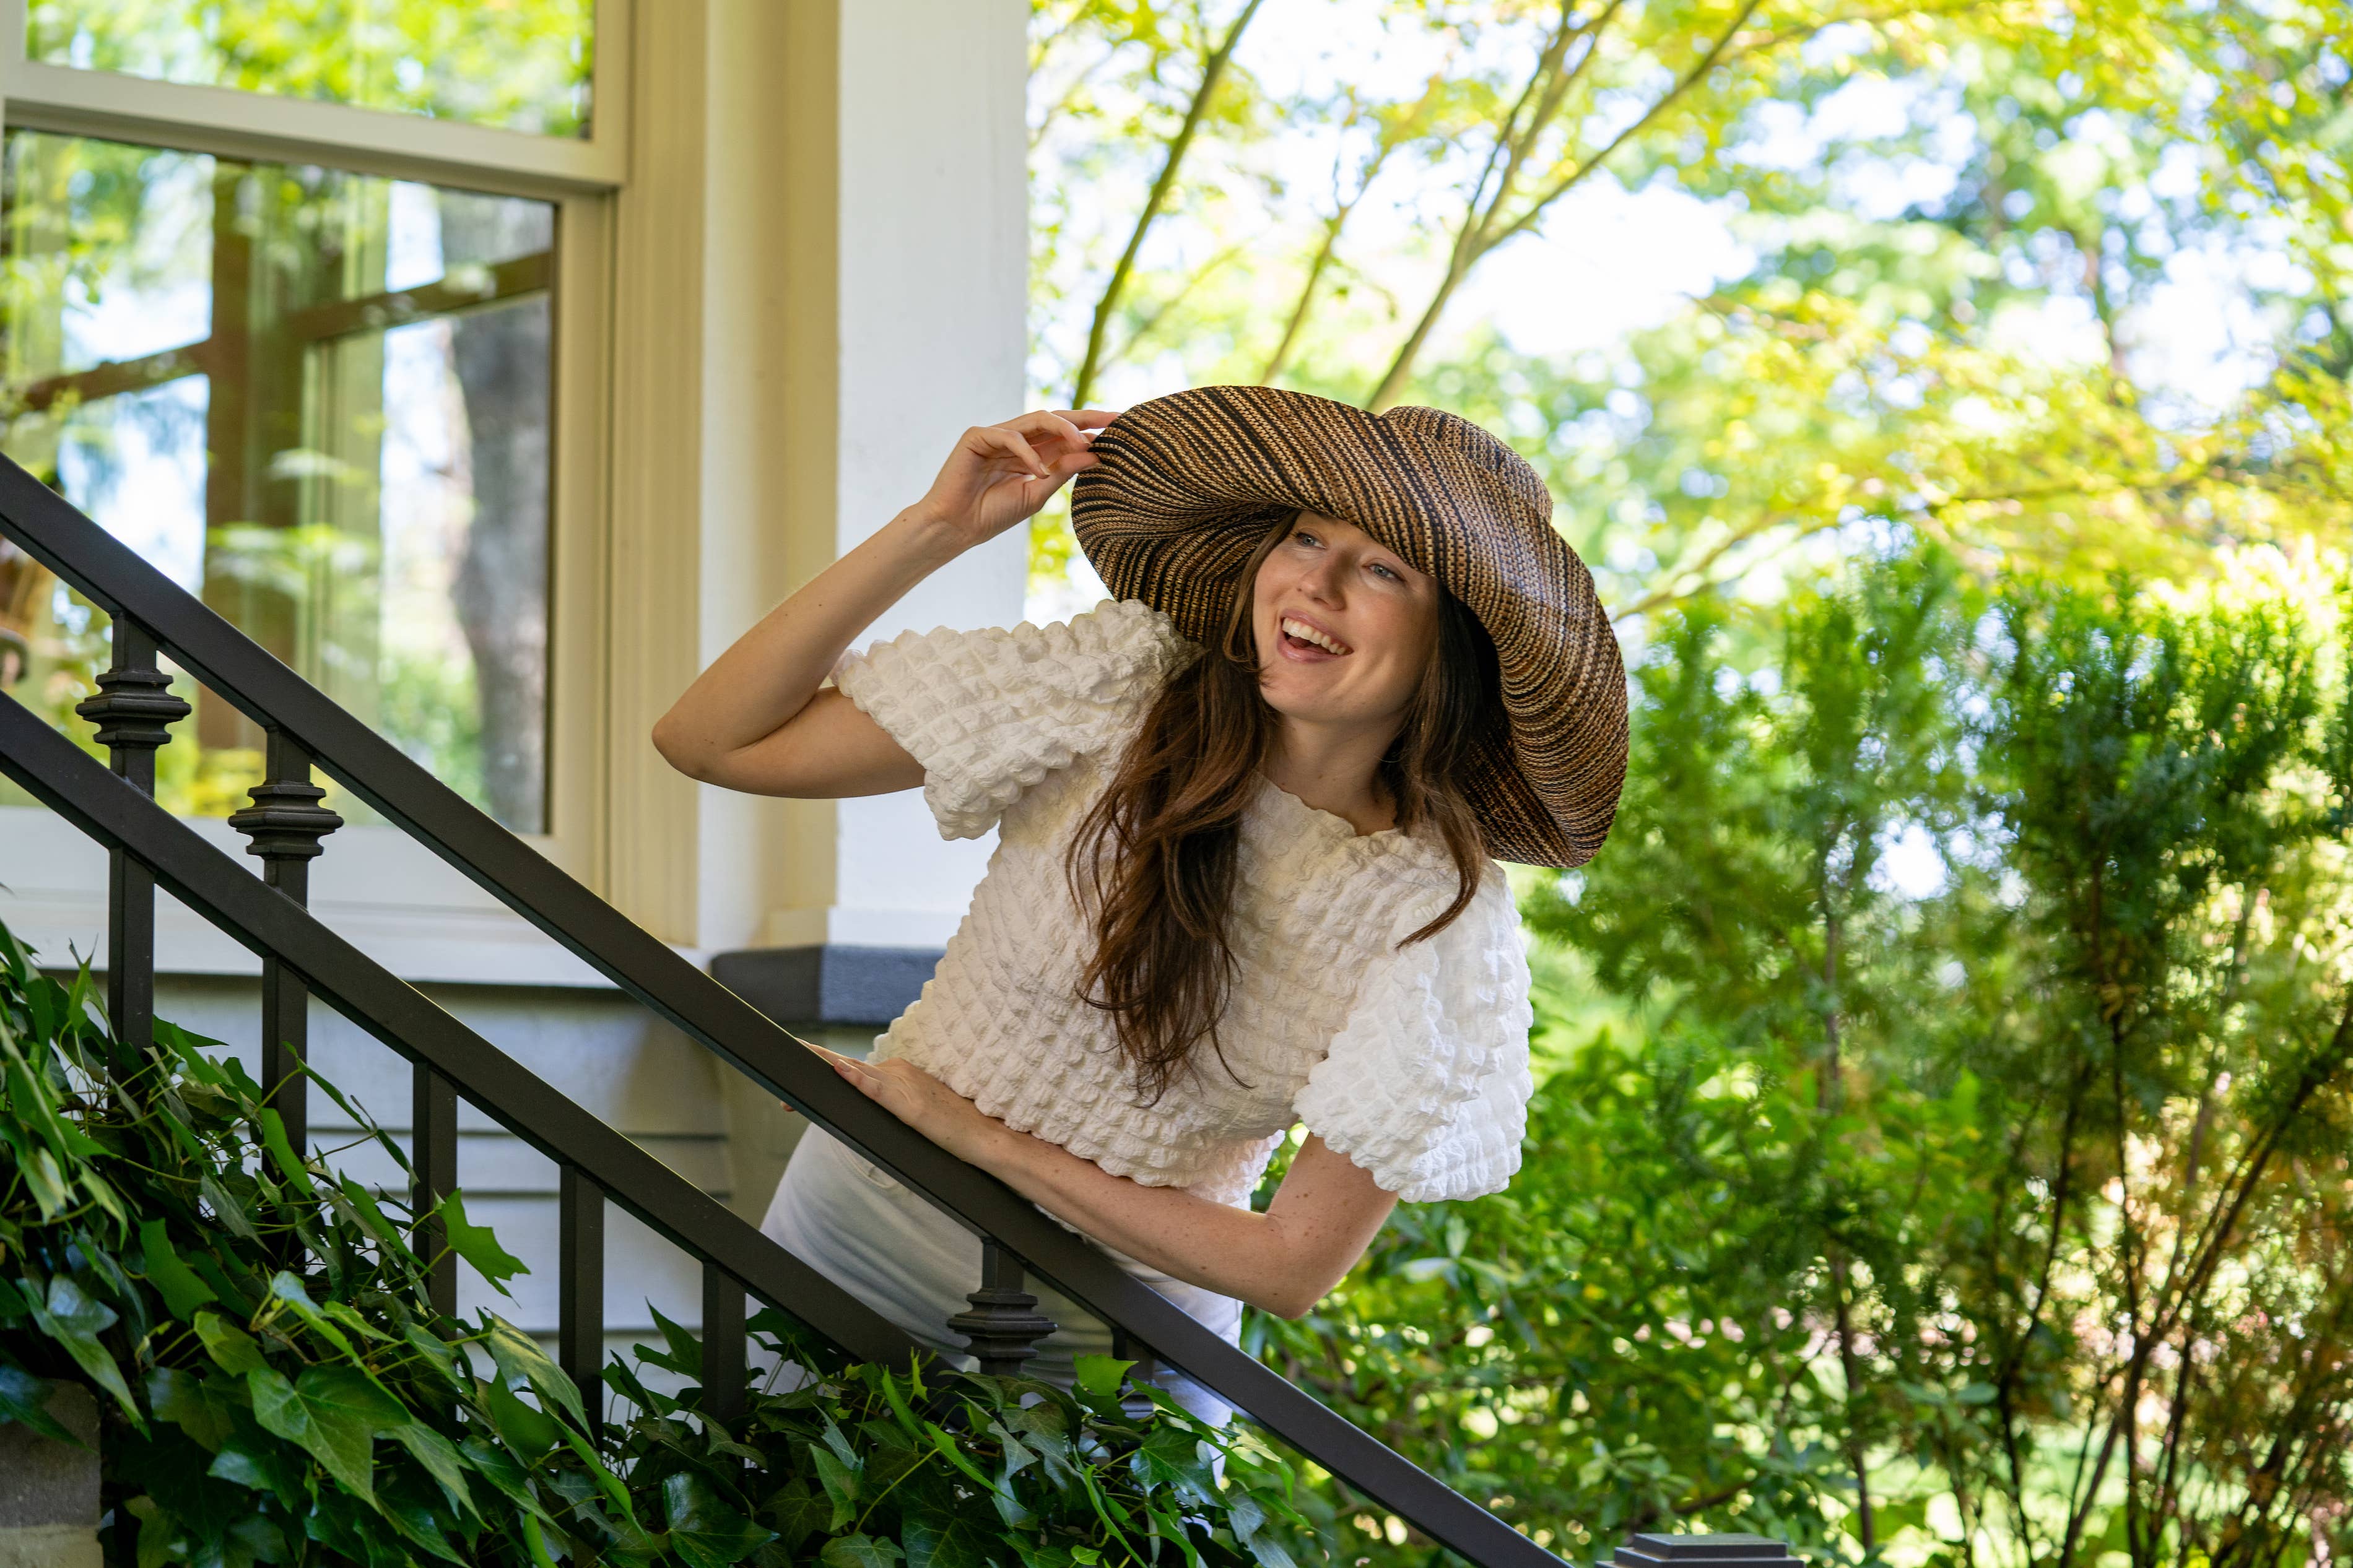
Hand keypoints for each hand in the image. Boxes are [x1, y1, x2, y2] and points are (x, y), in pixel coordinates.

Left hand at [807, 1043, 1004, 1165]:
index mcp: (897, 1074)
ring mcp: (904, 1086)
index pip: (851, 1070)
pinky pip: (878, 1090)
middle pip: (845, 1069)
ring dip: (824, 1069)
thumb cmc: (952, 1128)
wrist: (984, 1137)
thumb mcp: (914, 1112)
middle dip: (812, 1070)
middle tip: (780, 1081)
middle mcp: (898, 1073)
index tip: (795, 1078)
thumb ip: (889, 1105)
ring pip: (854, 1074)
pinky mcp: (910, 1105)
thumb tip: (863, 1114)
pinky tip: (840, 1071)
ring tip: (794, 1063)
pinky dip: (858, 1080)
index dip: (824, 1070)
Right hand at [904, 409, 1116, 551]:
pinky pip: (1010, 437)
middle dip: (1086, 418)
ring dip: (1063, 430)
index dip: (1092, 429)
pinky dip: (1027, 454)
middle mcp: (1017, 440)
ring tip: (1085, 443)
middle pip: (1056, 419)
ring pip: (1036, 420)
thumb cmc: (993, 514)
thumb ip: (1062, 471)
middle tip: (1114, 419)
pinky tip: (1038, 471)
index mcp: (1032, 453)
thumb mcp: (1036, 494)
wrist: (956, 527)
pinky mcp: (977, 436)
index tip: (1121, 428)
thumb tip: (1095, 454)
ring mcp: (997, 435)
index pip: (1066, 435)